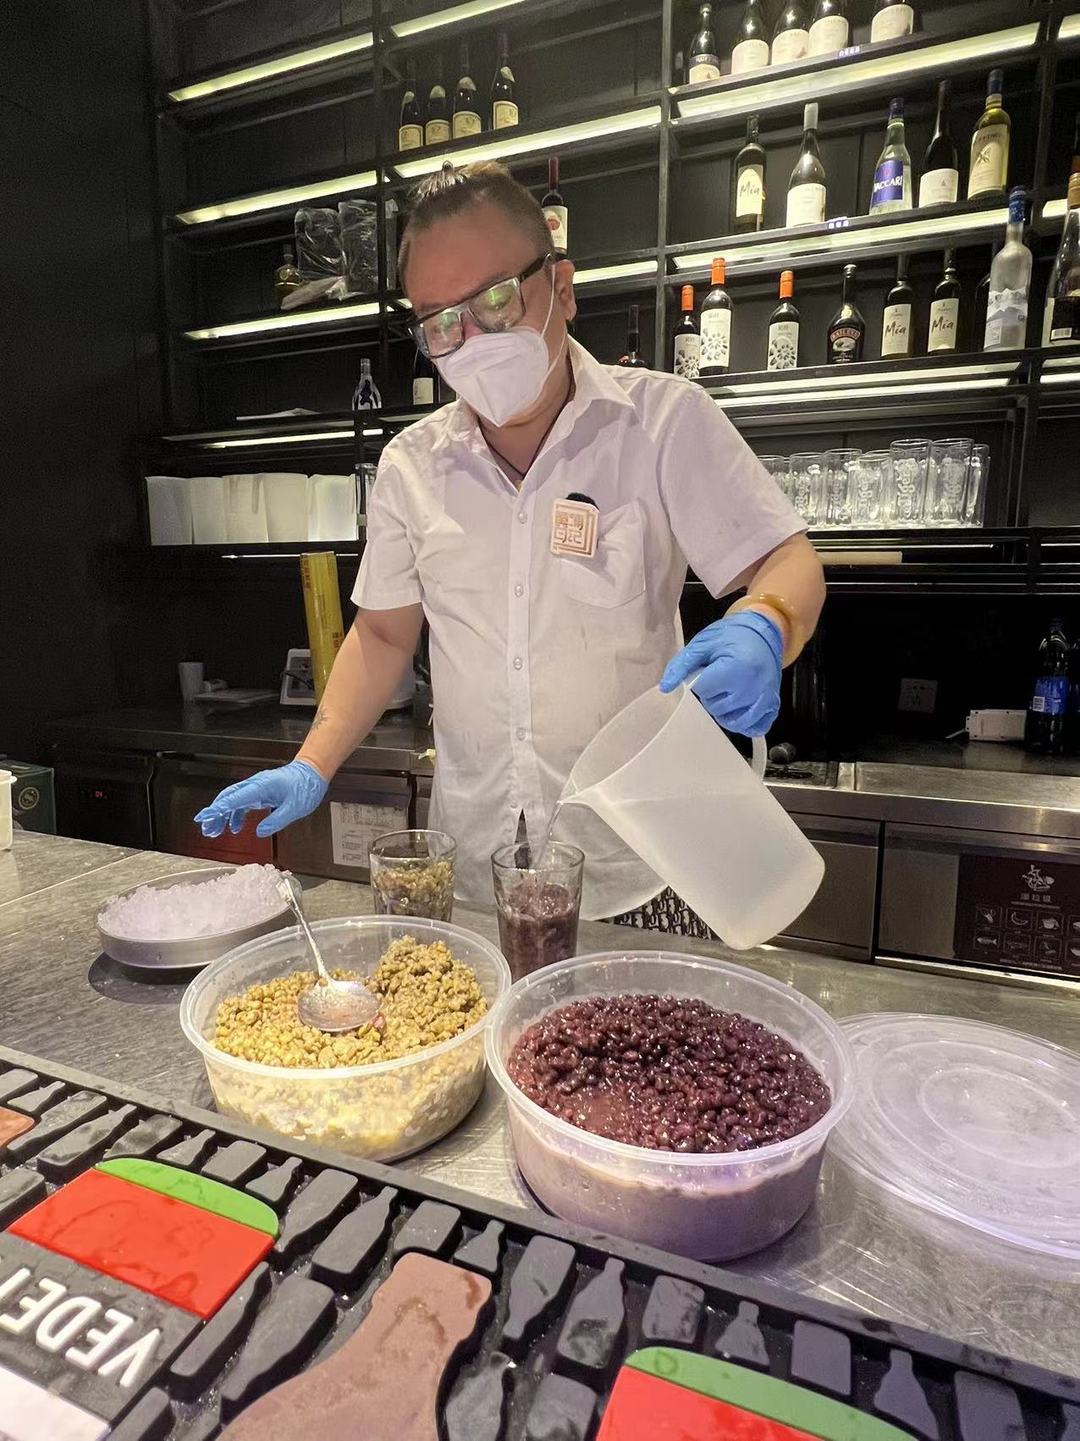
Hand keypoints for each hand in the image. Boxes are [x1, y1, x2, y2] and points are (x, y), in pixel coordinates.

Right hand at [194, 760, 328, 840]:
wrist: (312, 773)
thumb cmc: (306, 786)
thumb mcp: (295, 808)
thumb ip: (276, 820)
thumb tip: (260, 832)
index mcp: (261, 787)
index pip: (234, 798)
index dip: (217, 809)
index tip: (204, 817)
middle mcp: (256, 785)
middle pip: (228, 798)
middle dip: (215, 814)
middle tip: (207, 829)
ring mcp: (257, 788)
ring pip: (233, 800)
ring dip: (223, 816)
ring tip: (215, 831)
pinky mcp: (261, 792)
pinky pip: (243, 803)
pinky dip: (235, 815)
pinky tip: (234, 827)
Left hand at [659, 611, 782, 737]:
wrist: (762, 632)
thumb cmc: (731, 637)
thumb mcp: (703, 644)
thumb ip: (682, 665)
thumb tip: (665, 687)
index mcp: (736, 667)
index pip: (704, 691)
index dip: (700, 683)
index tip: (708, 671)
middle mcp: (754, 686)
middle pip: (717, 708)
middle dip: (712, 696)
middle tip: (719, 679)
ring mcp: (766, 698)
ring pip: (735, 722)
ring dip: (725, 712)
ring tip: (727, 693)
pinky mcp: (773, 705)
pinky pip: (756, 727)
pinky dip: (746, 723)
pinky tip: (739, 710)